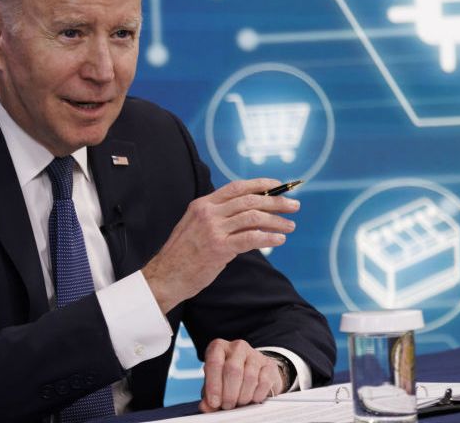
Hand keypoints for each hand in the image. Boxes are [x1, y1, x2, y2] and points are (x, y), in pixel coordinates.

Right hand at [142, 178, 298, 312]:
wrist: (166, 275)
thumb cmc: (183, 254)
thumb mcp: (195, 226)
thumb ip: (217, 217)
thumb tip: (250, 215)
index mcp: (202, 204)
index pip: (237, 187)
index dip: (260, 184)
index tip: (278, 185)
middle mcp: (208, 213)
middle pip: (250, 200)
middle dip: (276, 201)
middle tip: (294, 205)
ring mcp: (213, 230)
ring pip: (254, 217)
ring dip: (277, 221)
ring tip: (290, 226)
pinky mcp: (219, 248)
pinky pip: (251, 238)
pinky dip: (268, 237)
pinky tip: (279, 240)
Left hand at [198, 339, 284, 411]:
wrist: (253, 373)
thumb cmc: (228, 379)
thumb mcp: (215, 385)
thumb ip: (208, 395)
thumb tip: (205, 406)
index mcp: (218, 348)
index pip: (214, 363)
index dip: (213, 385)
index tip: (214, 402)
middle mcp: (236, 347)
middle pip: (232, 369)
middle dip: (229, 393)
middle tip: (227, 406)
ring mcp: (254, 354)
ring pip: (249, 376)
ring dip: (243, 396)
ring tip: (239, 403)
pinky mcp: (269, 365)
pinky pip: (264, 382)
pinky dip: (256, 395)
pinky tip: (252, 399)